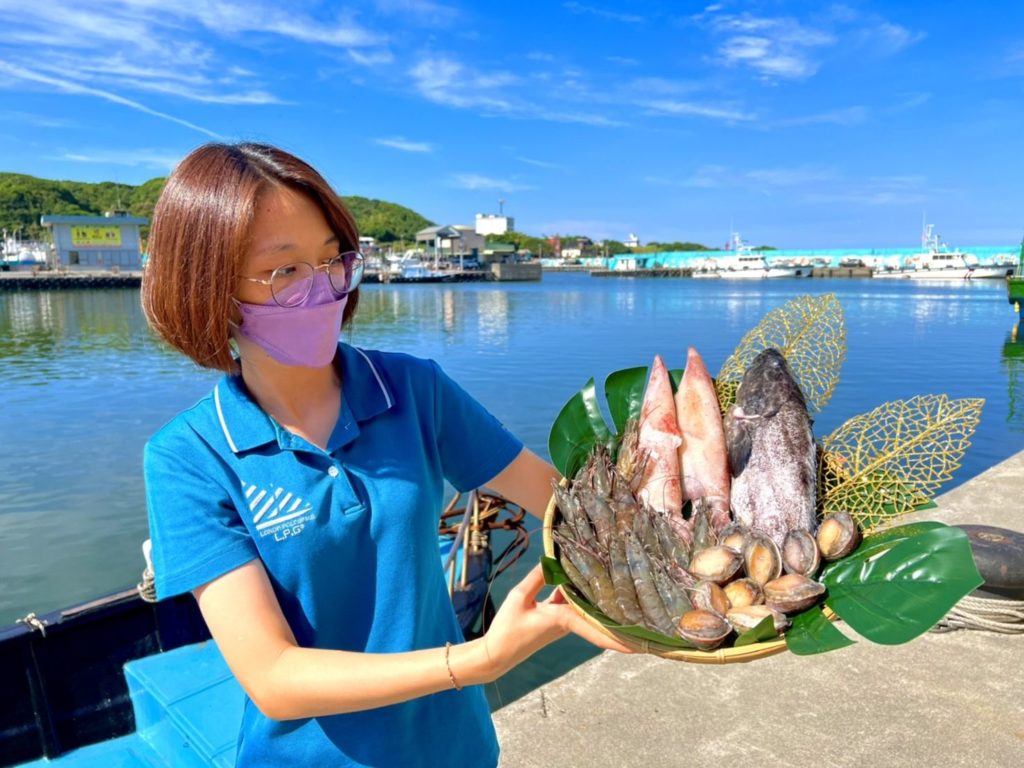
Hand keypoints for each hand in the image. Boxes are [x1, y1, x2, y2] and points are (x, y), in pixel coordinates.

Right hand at [480, 564, 632, 679]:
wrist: (496, 654)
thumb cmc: (507, 630)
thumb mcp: (519, 597)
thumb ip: (537, 577)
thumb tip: (552, 559)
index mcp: (563, 620)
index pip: (597, 628)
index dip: (619, 636)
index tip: (641, 645)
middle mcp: (568, 623)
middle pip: (598, 616)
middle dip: (618, 615)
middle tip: (643, 612)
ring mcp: (563, 623)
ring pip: (586, 608)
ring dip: (599, 599)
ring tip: (618, 583)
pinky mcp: (556, 620)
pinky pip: (573, 606)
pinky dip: (578, 594)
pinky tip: (579, 578)